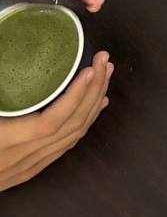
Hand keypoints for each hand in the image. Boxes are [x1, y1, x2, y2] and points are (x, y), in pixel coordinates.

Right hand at [0, 50, 111, 190]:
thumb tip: (1, 47)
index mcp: (6, 141)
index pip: (51, 120)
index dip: (75, 95)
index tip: (90, 68)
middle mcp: (23, 157)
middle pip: (72, 125)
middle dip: (94, 90)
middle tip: (105, 60)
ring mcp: (29, 166)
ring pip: (74, 136)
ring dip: (94, 103)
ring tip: (106, 75)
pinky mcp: (29, 170)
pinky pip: (66, 145)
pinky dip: (84, 123)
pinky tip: (95, 106)